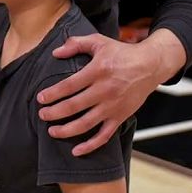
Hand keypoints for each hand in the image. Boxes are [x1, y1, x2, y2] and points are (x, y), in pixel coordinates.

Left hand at [36, 30, 184, 155]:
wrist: (150, 65)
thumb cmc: (122, 53)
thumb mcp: (99, 41)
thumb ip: (76, 43)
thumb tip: (55, 52)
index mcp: (98, 70)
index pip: (69, 85)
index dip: (52, 94)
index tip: (40, 99)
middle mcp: (105, 90)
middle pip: (74, 106)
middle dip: (54, 113)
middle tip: (42, 115)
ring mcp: (113, 106)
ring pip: (86, 124)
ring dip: (67, 130)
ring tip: (52, 131)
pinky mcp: (120, 117)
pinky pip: (104, 136)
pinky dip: (90, 145)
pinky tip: (76, 151)